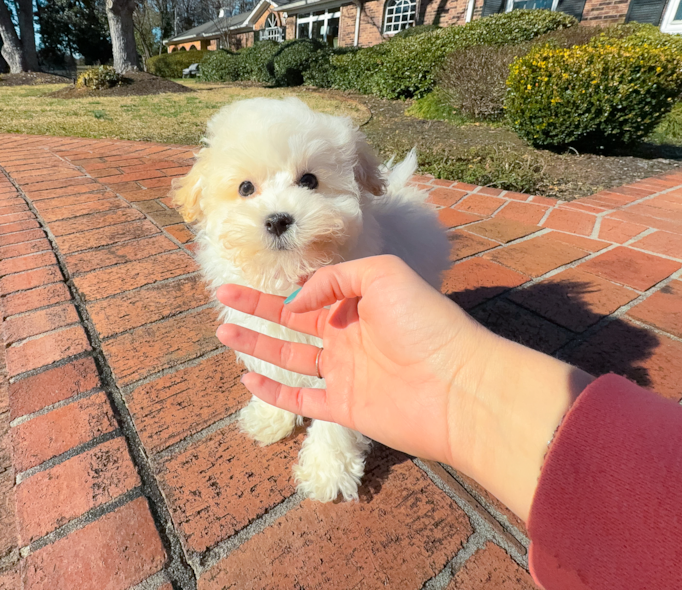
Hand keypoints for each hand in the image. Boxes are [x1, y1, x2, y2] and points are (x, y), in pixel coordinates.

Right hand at [216, 255, 591, 521]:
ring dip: (256, 345)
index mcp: (358, 304)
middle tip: (222, 298)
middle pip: (291, 323)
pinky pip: (301, 398)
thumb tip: (296, 302)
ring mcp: (345, 373)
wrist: (459, 386)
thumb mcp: (382, 275)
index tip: (249, 279)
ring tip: (224, 331)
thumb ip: (334, 279)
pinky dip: (274, 390)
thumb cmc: (427, 323)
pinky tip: (249, 378)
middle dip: (256, 310)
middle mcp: (348, 337)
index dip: (279, 287)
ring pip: (290, 358)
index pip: (310, 293)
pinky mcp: (345, 407)